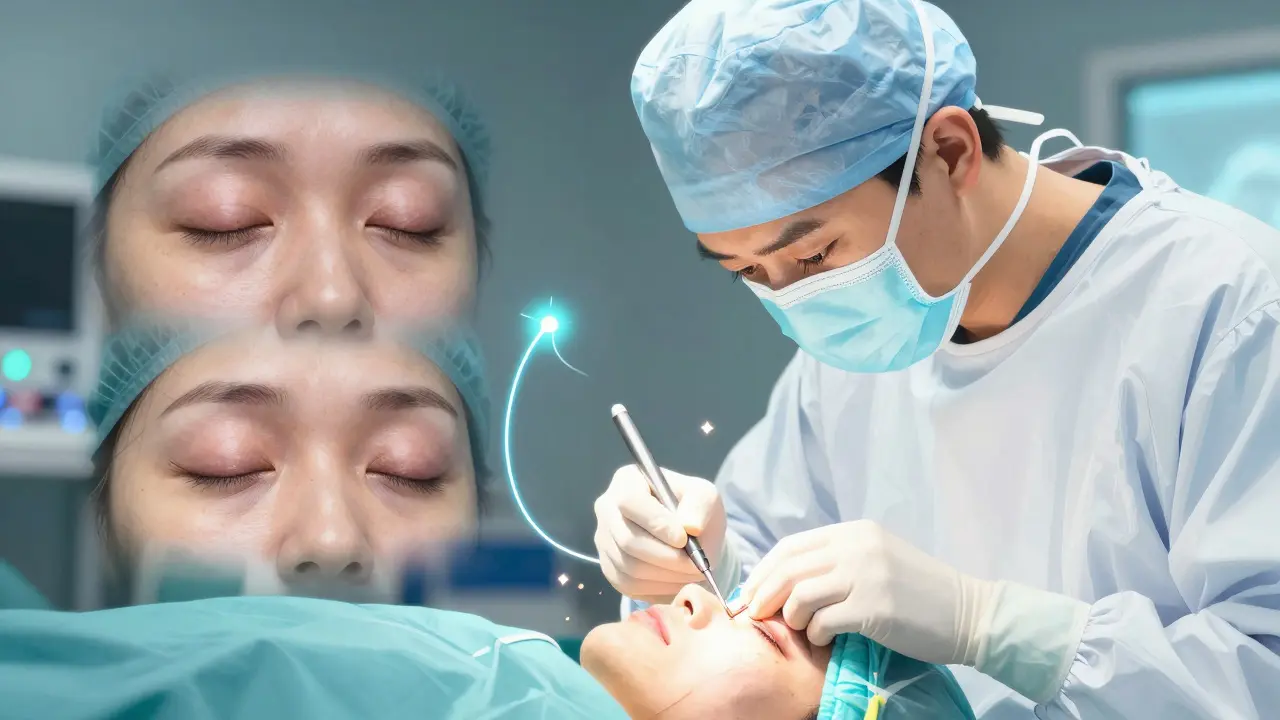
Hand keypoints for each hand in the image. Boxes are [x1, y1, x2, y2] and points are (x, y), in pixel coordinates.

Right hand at [593, 465, 725, 603]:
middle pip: (627, 539)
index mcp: (627, 481)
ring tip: (691, 571)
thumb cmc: (693, 509)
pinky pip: (628, 584)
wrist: (689, 537)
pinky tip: (676, 579)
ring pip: (629, 566)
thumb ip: (700, 505)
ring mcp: (604, 539)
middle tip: (695, 564)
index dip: (656, 523)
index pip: (630, 501)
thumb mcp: (705, 496)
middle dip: (666, 556)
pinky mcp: (609, 567)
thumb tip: (690, 526)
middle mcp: (607, 508)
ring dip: (666, 574)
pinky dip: (658, 587)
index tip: (683, 539)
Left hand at [739, 520, 995, 665]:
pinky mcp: (874, 608)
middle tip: (753, 616)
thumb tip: (785, 580)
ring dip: (791, 616)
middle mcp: (857, 547)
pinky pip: (824, 622)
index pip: (791, 546)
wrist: (968, 612)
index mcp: (854, 531)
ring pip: (800, 595)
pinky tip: (825, 638)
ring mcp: (867, 575)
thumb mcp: (877, 558)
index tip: (749, 593)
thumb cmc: (918, 591)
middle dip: (762, 594)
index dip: (763, 571)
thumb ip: (837, 560)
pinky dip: (816, 634)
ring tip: (800, 628)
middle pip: (789, 568)